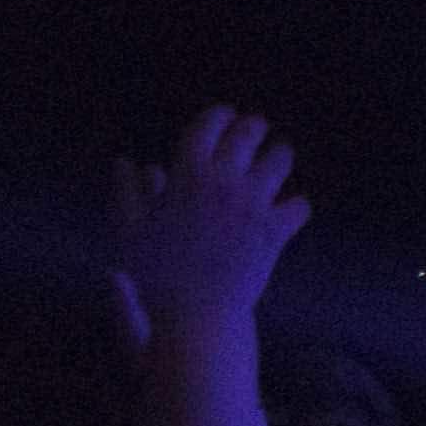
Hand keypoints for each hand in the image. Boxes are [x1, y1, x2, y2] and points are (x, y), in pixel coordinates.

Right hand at [108, 108, 308, 352]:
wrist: (194, 312)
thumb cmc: (155, 271)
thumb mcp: (130, 229)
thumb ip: (127, 192)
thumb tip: (125, 162)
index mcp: (188, 174)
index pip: (208, 127)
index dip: (218, 116)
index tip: (224, 114)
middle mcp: (225, 181)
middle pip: (248, 135)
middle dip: (253, 127)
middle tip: (256, 127)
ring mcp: (255, 204)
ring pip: (280, 162)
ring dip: (280, 155)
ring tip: (280, 154)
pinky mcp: (277, 230)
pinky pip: (299, 207)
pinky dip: (298, 206)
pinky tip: (294, 207)